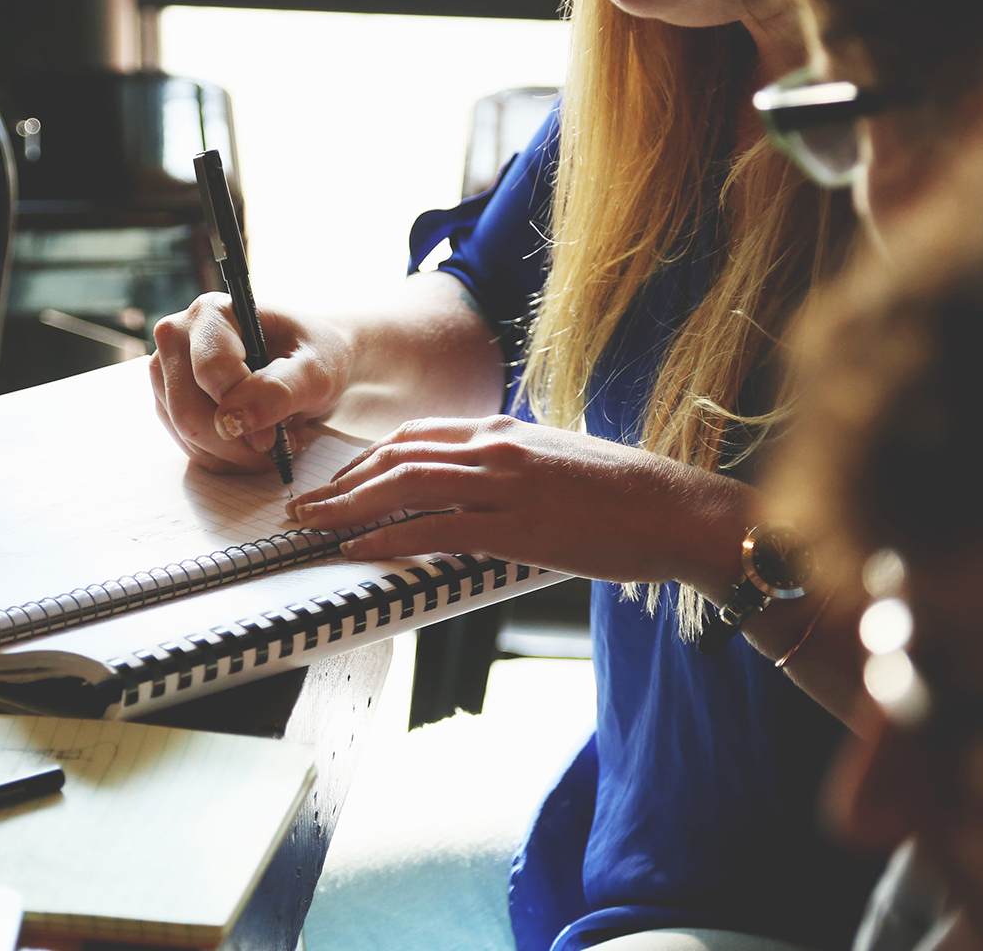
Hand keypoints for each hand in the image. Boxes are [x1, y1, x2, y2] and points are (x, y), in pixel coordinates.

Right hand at [149, 294, 353, 473]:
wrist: (311, 362)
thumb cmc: (315, 355)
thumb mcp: (315, 371)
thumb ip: (278, 390)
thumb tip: (231, 421)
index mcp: (212, 313)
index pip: (211, 372)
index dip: (245, 410)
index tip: (277, 434)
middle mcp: (178, 336)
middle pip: (189, 411)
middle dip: (237, 442)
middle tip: (278, 444)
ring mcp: (167, 371)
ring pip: (186, 435)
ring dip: (233, 453)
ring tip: (272, 440)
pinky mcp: (170, 402)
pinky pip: (189, 447)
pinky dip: (225, 457)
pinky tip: (253, 443)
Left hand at [284, 415, 753, 588]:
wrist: (677, 509)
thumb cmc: (624, 496)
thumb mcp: (556, 463)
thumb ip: (510, 469)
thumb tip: (475, 491)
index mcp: (504, 430)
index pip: (416, 436)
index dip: (367, 459)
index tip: (338, 481)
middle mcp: (496, 447)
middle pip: (397, 456)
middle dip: (342, 482)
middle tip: (305, 506)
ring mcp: (504, 483)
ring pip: (404, 486)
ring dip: (348, 507)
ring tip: (313, 526)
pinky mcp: (516, 525)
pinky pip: (435, 528)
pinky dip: (388, 538)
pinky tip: (358, 550)